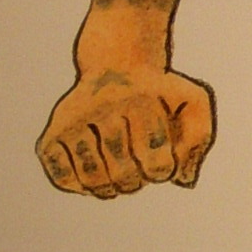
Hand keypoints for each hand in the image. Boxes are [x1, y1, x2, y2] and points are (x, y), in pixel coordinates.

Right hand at [37, 65, 214, 196]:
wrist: (117, 62)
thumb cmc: (159, 94)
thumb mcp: (192, 102)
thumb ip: (199, 138)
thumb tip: (183, 180)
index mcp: (140, 100)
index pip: (155, 161)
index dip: (162, 172)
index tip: (161, 162)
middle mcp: (103, 106)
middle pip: (123, 174)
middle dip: (136, 183)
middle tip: (137, 173)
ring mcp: (74, 119)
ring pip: (91, 177)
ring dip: (108, 189)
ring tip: (116, 181)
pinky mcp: (52, 132)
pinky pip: (60, 175)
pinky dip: (77, 186)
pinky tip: (90, 176)